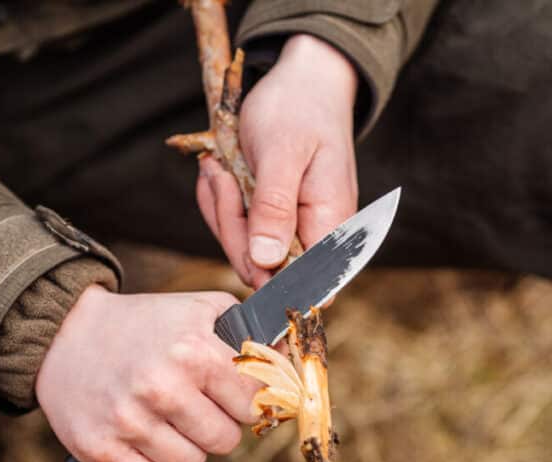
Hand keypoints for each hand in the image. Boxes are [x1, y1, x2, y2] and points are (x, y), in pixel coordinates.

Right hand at [36, 285, 257, 461]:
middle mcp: (161, 387)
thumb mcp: (200, 310)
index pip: (255, 404)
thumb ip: (250, 334)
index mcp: (193, 351)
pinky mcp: (100, 449)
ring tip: (162, 415)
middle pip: (226, 441)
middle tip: (192, 403)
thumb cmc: (144, 324)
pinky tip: (139, 433)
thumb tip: (292, 366)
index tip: (232, 395)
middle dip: (216, 424)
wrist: (64, 334)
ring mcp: (128, 421)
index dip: (247, 401)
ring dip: (184, 445)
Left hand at [197, 34, 358, 288]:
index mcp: (331, 225)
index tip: (240, 230)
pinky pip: (235, 232)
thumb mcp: (282, 153)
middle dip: (231, 228)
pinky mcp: (269, 221)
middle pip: (264, 272)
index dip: (269, 281)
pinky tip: (221, 170)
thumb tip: (267, 261)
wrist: (301, 82)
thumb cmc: (298, 109)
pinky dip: (220, 203)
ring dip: (221, 211)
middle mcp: (315, 236)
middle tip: (223, 177)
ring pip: (243, 253)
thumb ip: (276, 207)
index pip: (308, 288)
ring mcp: (290, 230)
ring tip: (221, 167)